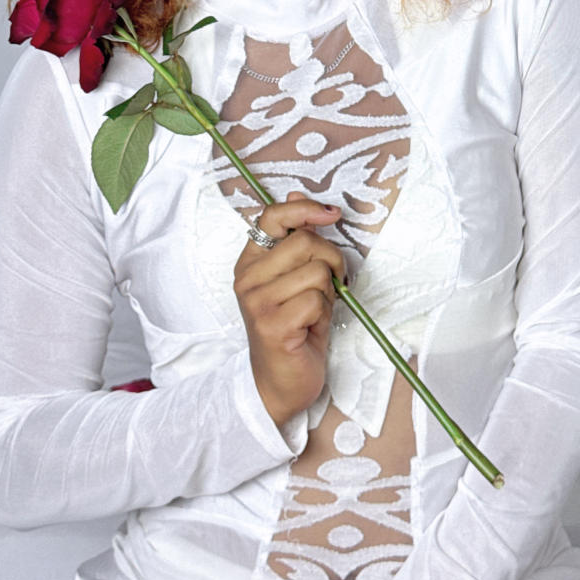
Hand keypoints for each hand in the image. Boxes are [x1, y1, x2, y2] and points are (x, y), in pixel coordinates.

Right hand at [233, 191, 344, 428]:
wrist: (280, 384)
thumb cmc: (293, 328)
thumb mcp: (295, 278)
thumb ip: (295, 239)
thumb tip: (297, 194)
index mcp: (250, 261)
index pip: (272, 216)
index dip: (305, 209)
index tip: (332, 214)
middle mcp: (247, 279)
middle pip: (305, 241)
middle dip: (331, 259)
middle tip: (330, 284)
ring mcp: (257, 302)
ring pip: (317, 271)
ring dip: (329, 291)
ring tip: (316, 309)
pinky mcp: (273, 325)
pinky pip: (317, 300)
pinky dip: (325, 313)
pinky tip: (311, 327)